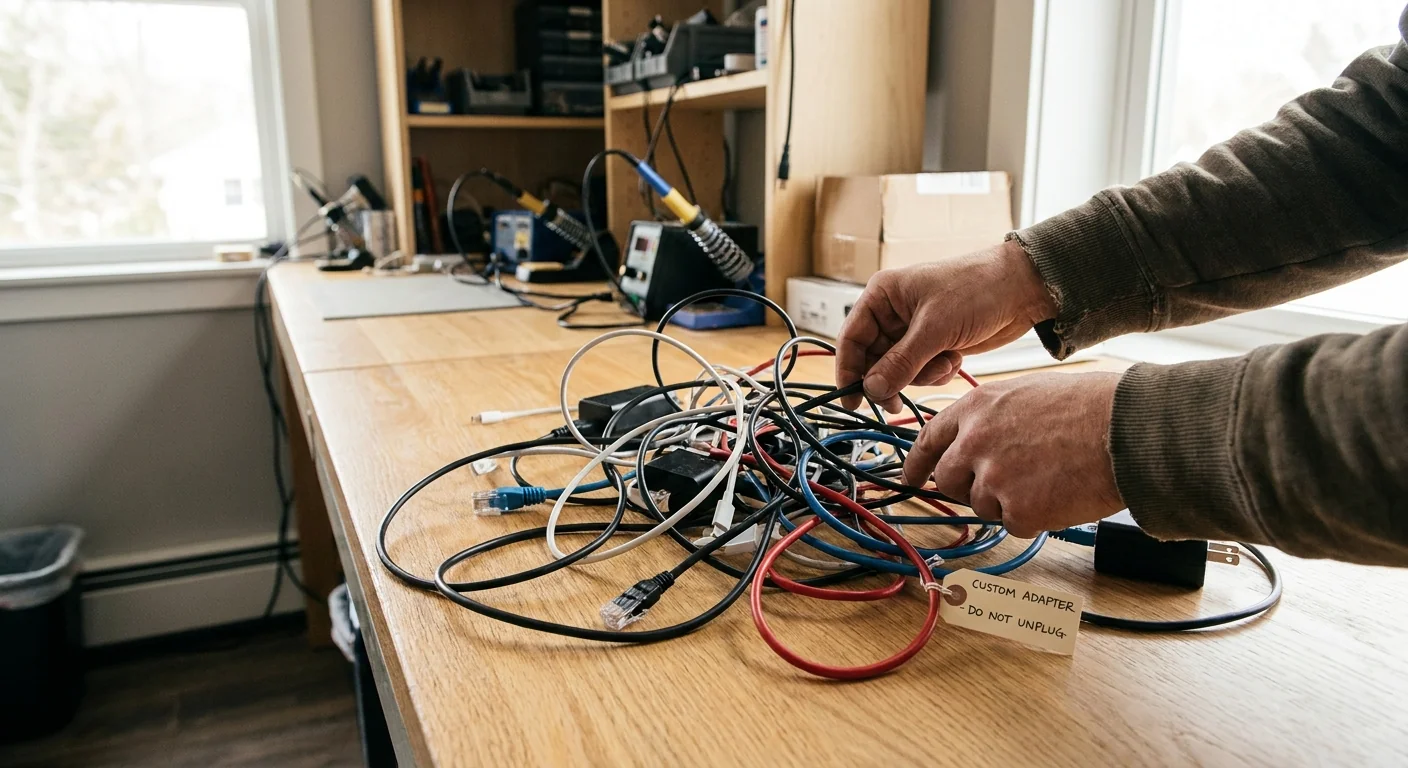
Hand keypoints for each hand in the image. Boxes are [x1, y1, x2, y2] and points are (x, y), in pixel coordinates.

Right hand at [835, 240, 1056, 411]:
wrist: (1023, 289)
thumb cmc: (977, 289)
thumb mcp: (935, 327)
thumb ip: (900, 362)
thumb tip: (871, 389)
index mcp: (882, 296)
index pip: (851, 339)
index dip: (848, 371)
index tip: (852, 401)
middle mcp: (893, 313)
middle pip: (873, 360)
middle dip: (891, 379)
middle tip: (898, 402)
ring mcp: (914, 330)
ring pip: (898, 370)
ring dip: (920, 375)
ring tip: (945, 362)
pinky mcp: (934, 344)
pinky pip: (921, 372)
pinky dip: (936, 373)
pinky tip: (955, 358)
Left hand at [902, 371, 1124, 537]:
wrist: (1126, 430)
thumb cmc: (1089, 408)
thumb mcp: (1025, 394)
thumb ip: (992, 420)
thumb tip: (975, 445)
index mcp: (976, 408)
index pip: (929, 439)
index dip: (917, 463)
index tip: (911, 478)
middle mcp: (974, 442)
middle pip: (948, 481)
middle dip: (968, 488)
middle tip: (1004, 484)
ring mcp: (992, 478)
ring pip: (983, 505)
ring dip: (1010, 501)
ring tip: (1049, 476)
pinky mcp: (1016, 511)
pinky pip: (1014, 524)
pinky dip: (1036, 516)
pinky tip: (1060, 493)